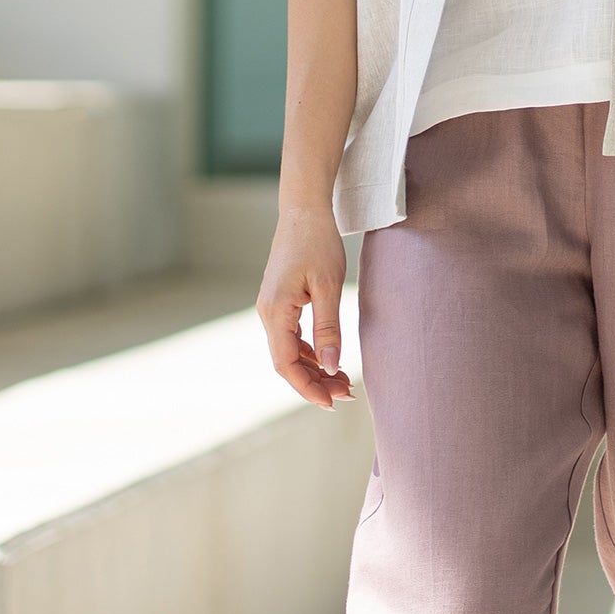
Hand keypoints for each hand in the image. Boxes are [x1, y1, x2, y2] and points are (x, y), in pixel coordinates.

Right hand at [256, 200, 354, 408]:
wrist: (303, 210)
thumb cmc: (318, 242)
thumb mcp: (329, 287)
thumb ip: (329, 329)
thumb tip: (332, 366)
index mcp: (275, 312)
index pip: (286, 364)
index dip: (308, 388)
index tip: (331, 403)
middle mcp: (267, 313)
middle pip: (287, 362)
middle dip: (315, 382)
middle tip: (347, 394)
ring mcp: (271, 308)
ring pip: (289, 351)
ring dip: (313, 368)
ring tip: (343, 381)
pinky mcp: (280, 302)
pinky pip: (291, 336)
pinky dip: (309, 351)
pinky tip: (329, 357)